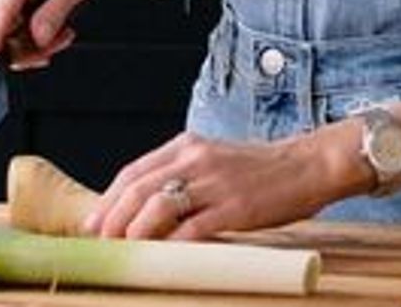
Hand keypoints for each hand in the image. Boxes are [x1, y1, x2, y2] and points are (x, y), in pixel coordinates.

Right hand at [0, 0, 113, 67]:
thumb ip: (52, 16)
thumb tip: (38, 40)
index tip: (0, 69)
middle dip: (26, 48)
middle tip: (56, 45)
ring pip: (5, 30)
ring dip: (32, 41)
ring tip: (61, 33)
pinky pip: (12, 22)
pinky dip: (32, 30)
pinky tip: (53, 25)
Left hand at [82, 130, 351, 240]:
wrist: (307, 166)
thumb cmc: (260, 170)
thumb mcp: (212, 161)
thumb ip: (182, 177)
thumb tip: (145, 211)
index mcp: (186, 145)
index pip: (133, 171)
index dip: (108, 199)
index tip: (93, 222)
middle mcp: (195, 158)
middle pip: (138, 188)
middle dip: (112, 218)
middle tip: (100, 241)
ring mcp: (215, 182)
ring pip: (158, 206)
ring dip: (135, 231)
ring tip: (126, 249)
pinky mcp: (234, 207)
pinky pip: (193, 227)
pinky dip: (173, 243)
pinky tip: (162, 255)